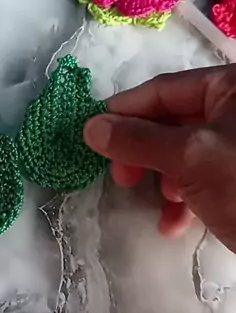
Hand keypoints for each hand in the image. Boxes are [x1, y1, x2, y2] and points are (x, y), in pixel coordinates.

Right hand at [84, 65, 235, 249]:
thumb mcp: (190, 158)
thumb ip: (138, 139)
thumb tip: (90, 126)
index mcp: (231, 87)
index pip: (164, 90)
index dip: (125, 111)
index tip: (91, 134)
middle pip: (172, 121)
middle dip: (144, 151)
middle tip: (121, 176)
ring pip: (184, 153)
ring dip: (163, 180)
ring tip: (157, 203)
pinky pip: (203, 178)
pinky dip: (185, 199)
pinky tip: (174, 225)